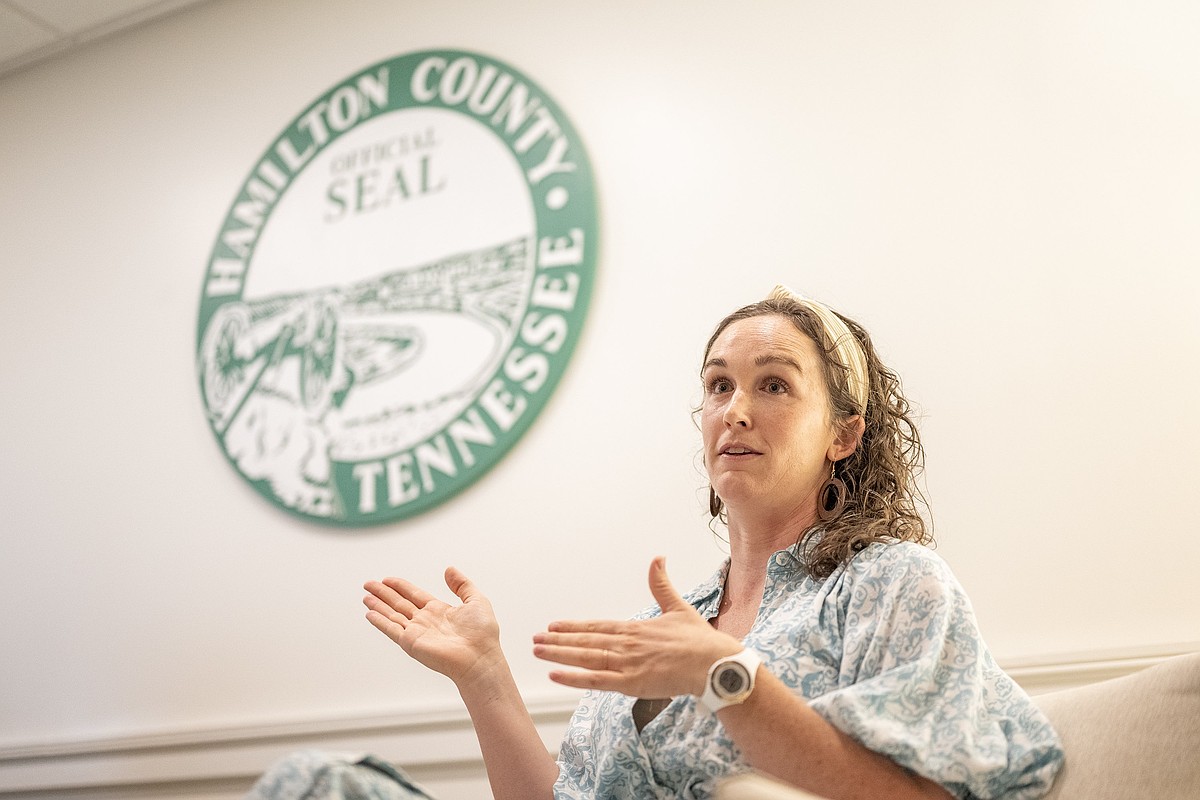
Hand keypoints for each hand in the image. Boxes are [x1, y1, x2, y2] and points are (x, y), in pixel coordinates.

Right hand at [363, 567, 502, 686]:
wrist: (479, 657)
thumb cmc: (482, 634)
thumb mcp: (476, 600)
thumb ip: (462, 584)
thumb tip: (449, 569)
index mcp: (439, 611)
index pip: (414, 595)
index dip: (400, 586)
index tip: (388, 579)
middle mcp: (425, 621)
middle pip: (399, 603)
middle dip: (384, 593)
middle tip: (369, 584)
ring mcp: (417, 632)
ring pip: (392, 615)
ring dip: (378, 605)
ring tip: (365, 596)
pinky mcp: (411, 643)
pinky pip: (392, 629)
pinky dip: (380, 621)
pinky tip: (370, 613)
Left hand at [532, 557, 741, 697]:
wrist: (716, 665)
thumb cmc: (700, 641)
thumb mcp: (678, 607)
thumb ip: (662, 585)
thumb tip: (657, 557)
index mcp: (635, 628)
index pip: (597, 626)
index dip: (573, 626)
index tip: (553, 625)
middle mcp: (626, 644)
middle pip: (585, 641)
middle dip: (558, 640)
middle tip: (534, 639)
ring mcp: (627, 664)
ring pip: (585, 658)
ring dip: (560, 655)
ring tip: (538, 652)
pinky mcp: (632, 683)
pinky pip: (596, 681)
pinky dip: (574, 677)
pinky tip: (555, 675)